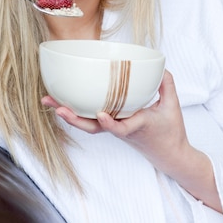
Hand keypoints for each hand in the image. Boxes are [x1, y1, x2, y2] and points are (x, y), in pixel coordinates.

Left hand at [42, 70, 222, 210]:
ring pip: (88, 124)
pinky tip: (62, 101)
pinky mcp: (112, 126)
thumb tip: (160, 67)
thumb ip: (167, 85)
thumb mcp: (172, 107)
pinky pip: (91, 120)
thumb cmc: (171, 132)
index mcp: (137, 126)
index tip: (101, 116)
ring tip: (49, 101)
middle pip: (94, 128)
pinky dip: (76, 112)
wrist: (169, 155)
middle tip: (57, 108)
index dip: (110, 124)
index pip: (121, 128)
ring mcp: (115, 129)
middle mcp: (121, 129)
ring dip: (68, 114)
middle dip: (74, 118)